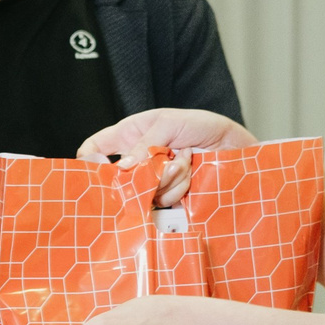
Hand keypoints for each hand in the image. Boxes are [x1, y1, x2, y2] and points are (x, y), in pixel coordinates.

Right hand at [77, 109, 258, 207]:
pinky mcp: (169, 199)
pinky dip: (179, 187)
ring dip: (168, 176)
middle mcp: (136, 162)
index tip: (102, 168)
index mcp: (129, 137)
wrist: (234, 148)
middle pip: (117, 179)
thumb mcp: (170, 122)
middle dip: (139, 172)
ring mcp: (151, 183)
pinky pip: (163, 202)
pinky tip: (192, 173)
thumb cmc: (202, 127)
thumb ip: (145, 142)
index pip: (95, 149)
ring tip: (186, 160)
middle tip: (161, 160)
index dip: (90, 160)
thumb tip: (125, 167)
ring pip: (142, 191)